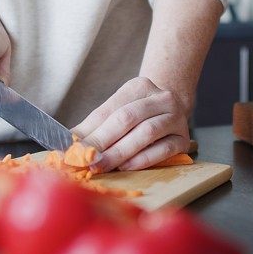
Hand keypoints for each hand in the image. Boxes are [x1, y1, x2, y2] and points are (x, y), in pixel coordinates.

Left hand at [72, 77, 189, 171]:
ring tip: (102, 165)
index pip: (109, 109)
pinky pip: (164, 149)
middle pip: (127, 118)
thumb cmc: (138, 114)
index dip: (89, 130)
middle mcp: (161, 98)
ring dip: (121, 152)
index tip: (73, 149)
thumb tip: (68, 146)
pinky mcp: (184, 139)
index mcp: (139, 87)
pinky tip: (126, 166)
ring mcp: (176, 117)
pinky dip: (143, 159)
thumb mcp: (117, 111)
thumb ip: (94, 127)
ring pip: (146, 132)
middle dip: (103, 141)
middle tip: (86, 159)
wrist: (173, 112)